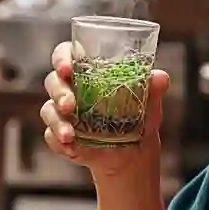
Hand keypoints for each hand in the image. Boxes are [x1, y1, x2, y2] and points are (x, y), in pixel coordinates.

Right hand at [41, 42, 169, 181]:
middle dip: (59, 92)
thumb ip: (153, 90)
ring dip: (57, 122)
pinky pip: (51, 137)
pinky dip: (60, 143)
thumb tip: (160, 76)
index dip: (62, 57)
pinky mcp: (59, 136)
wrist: (132, 155)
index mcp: (87, 72)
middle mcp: (70, 89)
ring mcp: (62, 114)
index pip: (66, 54)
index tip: (67, 68)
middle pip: (52, 82)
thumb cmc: (138, 119)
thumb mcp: (149, 104)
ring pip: (48, 111)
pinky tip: (73, 151)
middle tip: (70, 105)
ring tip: (70, 136)